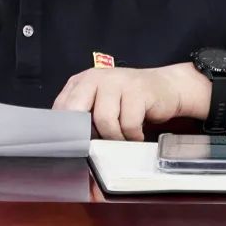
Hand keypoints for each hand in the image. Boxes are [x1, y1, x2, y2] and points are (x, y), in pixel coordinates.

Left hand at [52, 67, 186, 139]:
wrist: (164, 87)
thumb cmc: (128, 101)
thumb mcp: (100, 105)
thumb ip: (83, 118)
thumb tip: (70, 146)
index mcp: (81, 82)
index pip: (62, 108)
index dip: (66, 132)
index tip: (74, 147)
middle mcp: (95, 78)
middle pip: (76, 111)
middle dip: (86, 134)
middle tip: (98, 145)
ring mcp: (116, 81)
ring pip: (104, 120)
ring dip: (114, 138)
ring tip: (122, 137)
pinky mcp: (138, 90)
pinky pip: (128, 124)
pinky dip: (133, 136)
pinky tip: (136, 133)